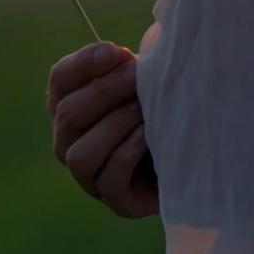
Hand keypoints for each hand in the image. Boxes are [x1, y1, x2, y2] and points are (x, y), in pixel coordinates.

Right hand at [45, 41, 159, 219]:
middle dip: (106, 91)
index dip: (83, 64)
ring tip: (143, 109)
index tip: (115, 52)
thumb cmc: (163, 103)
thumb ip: (127, 67)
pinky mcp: (116, 201)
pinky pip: (109, 180)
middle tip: (139, 76)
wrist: (194, 149)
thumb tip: (119, 57)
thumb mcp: (145, 80)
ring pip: (79, 155)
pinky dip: (127, 152)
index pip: (60, 80)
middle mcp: (70, 142)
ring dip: (113, 126)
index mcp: (71, 104)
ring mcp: (89, 176)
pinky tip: (148, 134)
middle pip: (67, 115)